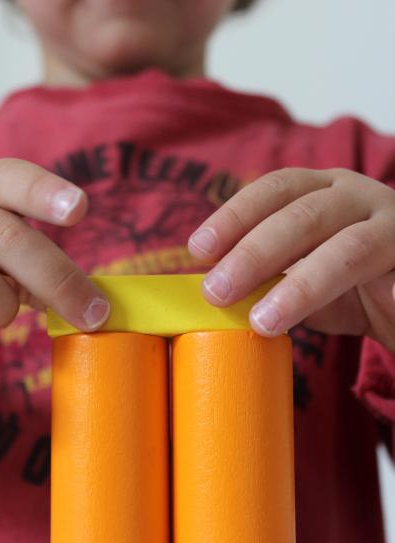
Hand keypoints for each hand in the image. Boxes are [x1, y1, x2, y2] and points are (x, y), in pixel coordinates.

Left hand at [188, 168, 394, 350]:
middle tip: (216, 292)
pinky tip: (348, 316)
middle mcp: (357, 197)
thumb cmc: (346, 281)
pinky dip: (380, 297)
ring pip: (347, 250)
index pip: (274, 189)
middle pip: (302, 216)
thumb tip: (213, 288)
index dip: (235, 216)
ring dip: (300, 287)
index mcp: (321, 190)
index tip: (198, 249)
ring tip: (263, 321)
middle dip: (253, 254)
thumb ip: (266, 273)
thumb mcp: (299, 271)